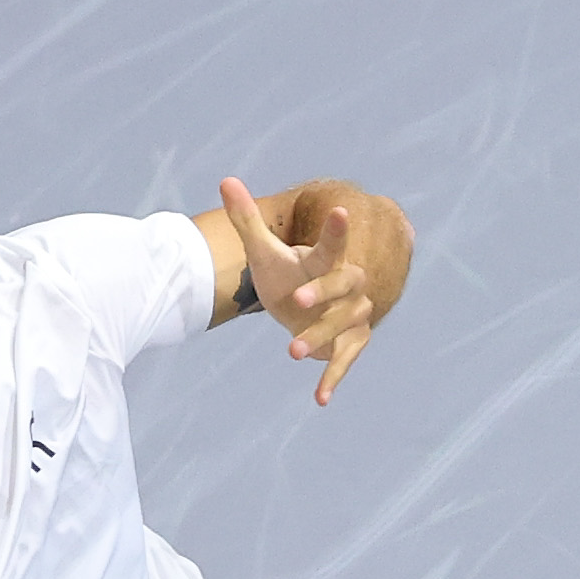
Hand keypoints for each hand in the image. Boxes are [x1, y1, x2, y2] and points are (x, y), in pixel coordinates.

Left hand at [220, 177, 392, 405]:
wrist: (302, 307)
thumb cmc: (285, 275)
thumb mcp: (263, 252)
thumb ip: (247, 219)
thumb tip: (225, 180)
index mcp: (324, 260)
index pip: (331, 244)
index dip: (335, 230)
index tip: (340, 210)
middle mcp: (346, 284)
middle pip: (344, 283)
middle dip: (324, 292)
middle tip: (296, 301)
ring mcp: (353, 313)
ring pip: (343, 323)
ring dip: (319, 337)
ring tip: (291, 352)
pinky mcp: (353, 341)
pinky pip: (346, 358)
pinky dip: (333, 377)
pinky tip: (319, 398)